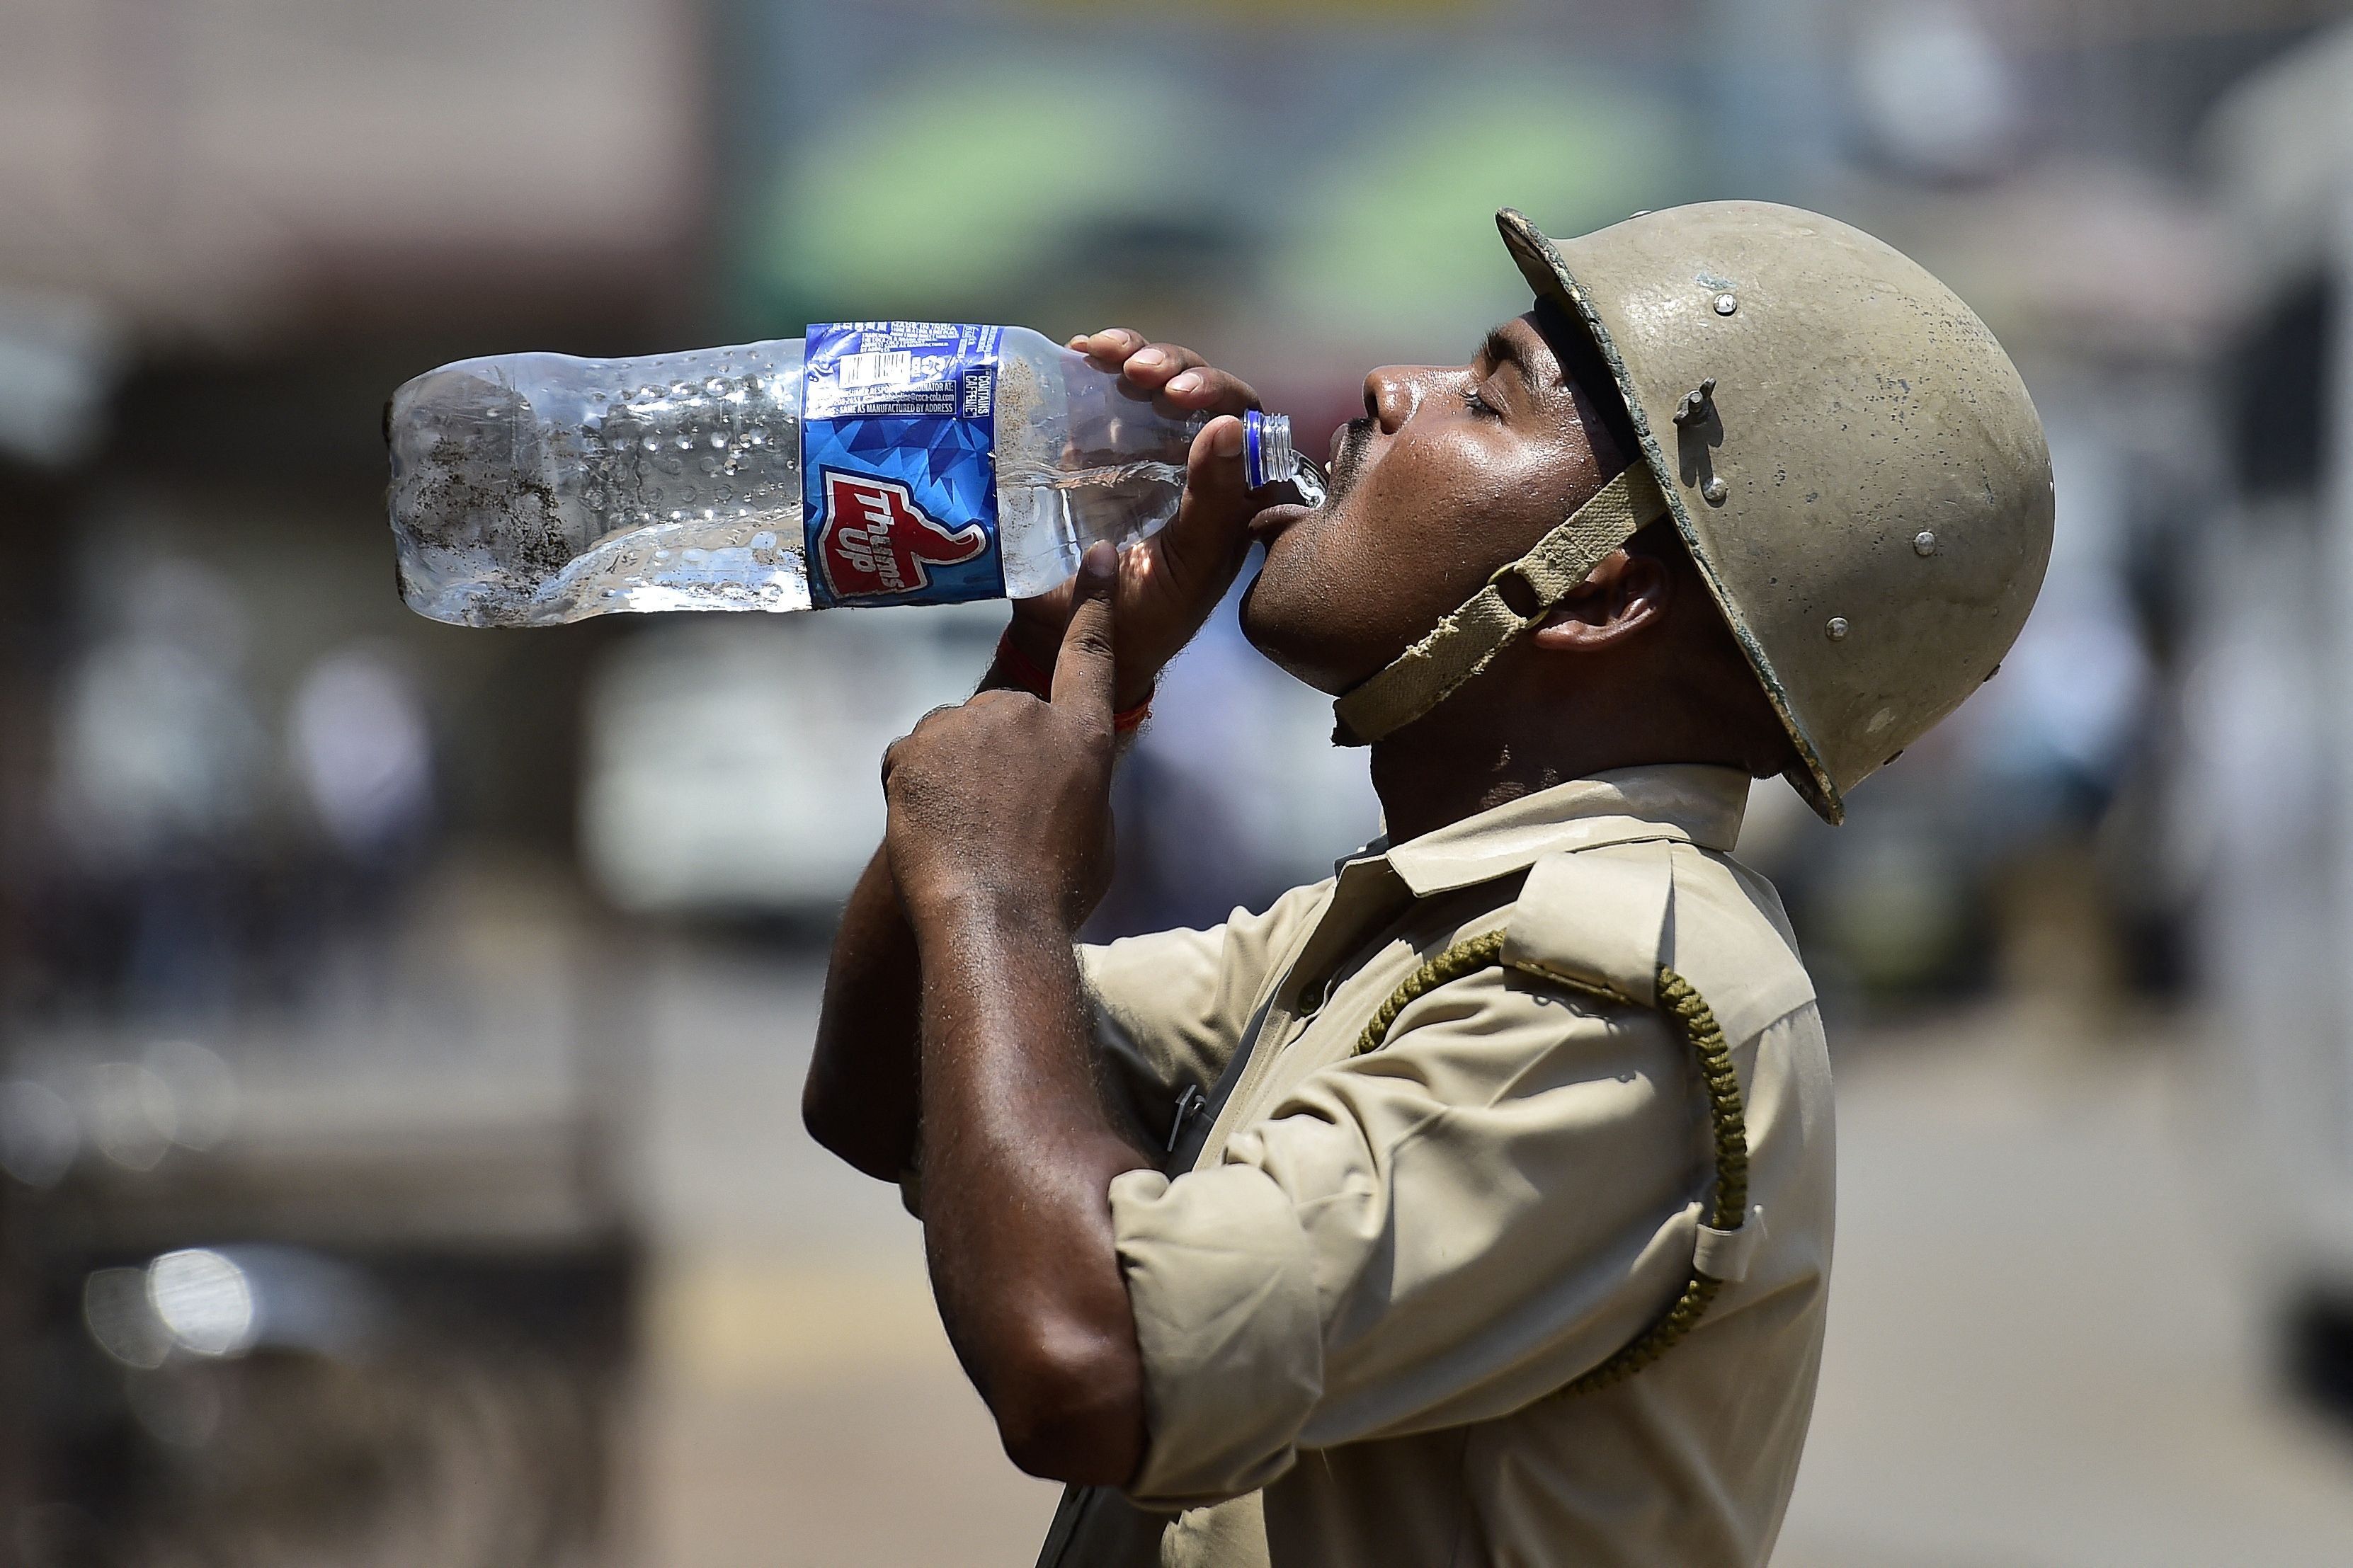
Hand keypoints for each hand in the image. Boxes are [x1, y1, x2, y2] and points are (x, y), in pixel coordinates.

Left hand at [886, 543, 1122, 931]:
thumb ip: (1079, 788)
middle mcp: (1024, 713)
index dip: (1093, 604)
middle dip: (997, 760)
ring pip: (953, 741)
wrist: (992, 916)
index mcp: (1082, 735)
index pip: (1090, 654)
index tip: (1095, 555)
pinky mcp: (914, 746)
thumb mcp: (1096, 835)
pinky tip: (929, 829)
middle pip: (1004, 719)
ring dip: (954, 775)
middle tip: (998, 822)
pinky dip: (915, 789)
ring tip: (963, 833)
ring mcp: (964, 725)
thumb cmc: (1056, 892)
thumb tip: (1058, 781)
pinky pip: (911, 761)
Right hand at [1005, 329, 1266, 708]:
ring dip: (1131, 354)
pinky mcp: (1095, 450)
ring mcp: (1141, 451)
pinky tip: (1077, 353)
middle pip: (1196, 388)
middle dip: (1171, 365)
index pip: (1244, 419)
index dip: (1219, 392)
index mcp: (1230, 490)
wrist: (1070, 640)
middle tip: (1138, 371)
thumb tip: (1228, 426)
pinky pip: (1102, 398)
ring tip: (1101, 352)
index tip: (1181, 392)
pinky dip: (1091, 369)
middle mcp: (1191, 462)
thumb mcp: (1188, 568)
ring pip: (1151, 383)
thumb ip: (1214, 506)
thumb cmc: (1146, 617)